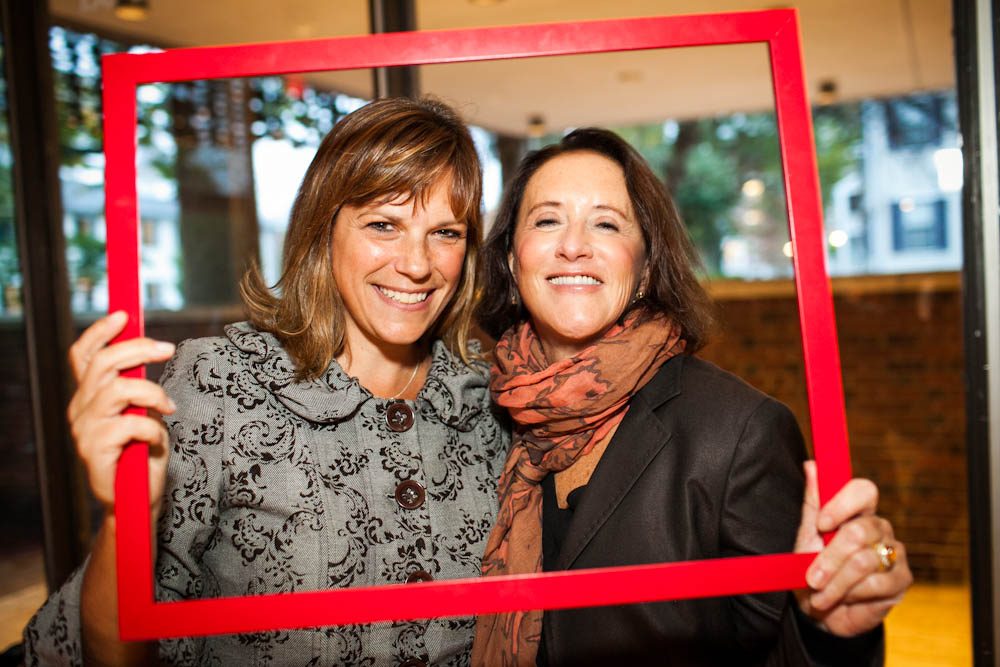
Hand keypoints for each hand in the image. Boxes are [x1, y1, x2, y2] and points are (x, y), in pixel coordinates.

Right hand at [67, 311, 176, 513]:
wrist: (136, 501)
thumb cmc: (143, 455)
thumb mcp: (143, 413)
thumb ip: (139, 388)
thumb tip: (151, 351)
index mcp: (90, 397)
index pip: (84, 356)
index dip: (101, 332)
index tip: (125, 315)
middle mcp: (81, 410)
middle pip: (102, 364)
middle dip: (138, 349)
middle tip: (168, 348)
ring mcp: (85, 431)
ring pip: (117, 390)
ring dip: (151, 392)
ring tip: (168, 406)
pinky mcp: (94, 453)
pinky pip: (128, 425)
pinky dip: (151, 428)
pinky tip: (157, 439)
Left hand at [794, 461, 912, 635]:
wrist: (821, 611)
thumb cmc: (812, 569)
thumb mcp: (806, 536)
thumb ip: (813, 503)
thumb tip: (811, 465)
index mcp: (858, 512)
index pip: (863, 491)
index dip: (843, 504)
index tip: (822, 524)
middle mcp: (880, 528)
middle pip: (859, 531)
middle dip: (829, 559)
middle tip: (811, 578)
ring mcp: (894, 553)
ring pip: (863, 561)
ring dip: (835, 583)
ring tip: (820, 594)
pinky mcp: (902, 580)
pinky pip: (875, 585)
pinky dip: (850, 595)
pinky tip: (842, 601)